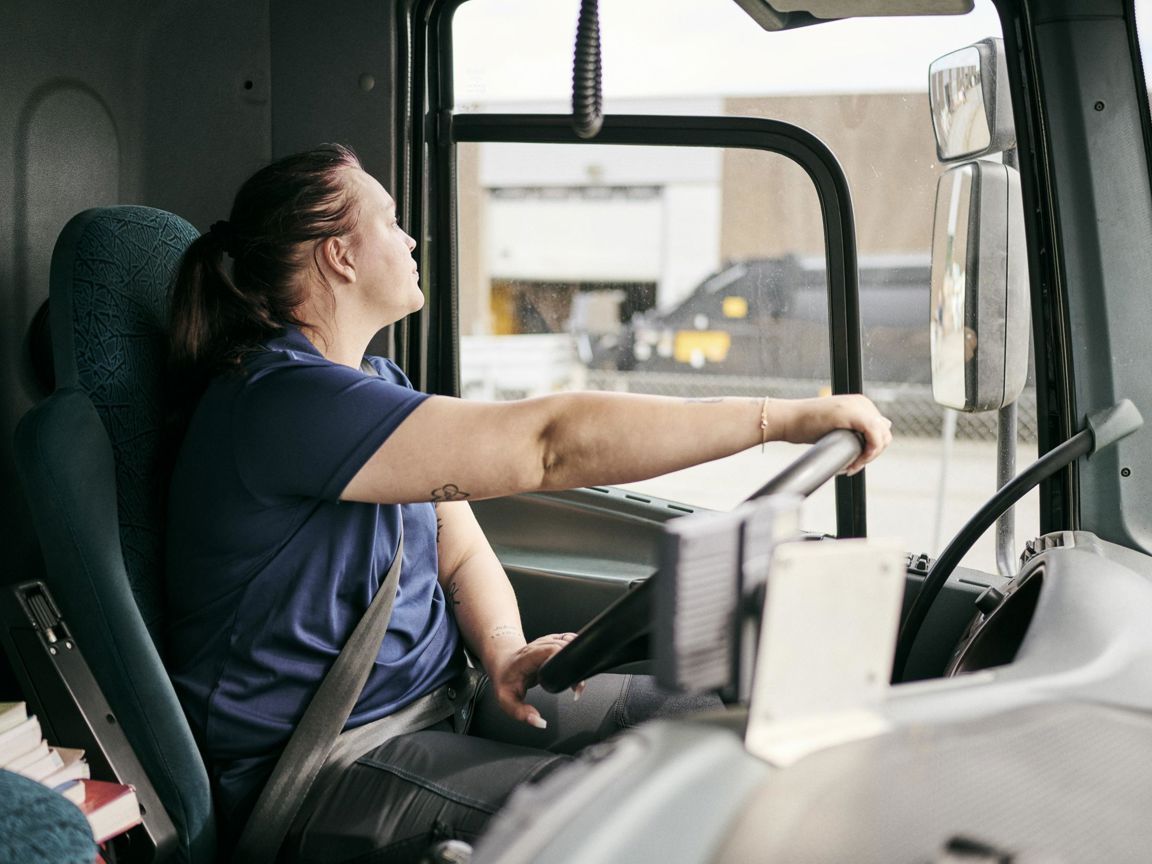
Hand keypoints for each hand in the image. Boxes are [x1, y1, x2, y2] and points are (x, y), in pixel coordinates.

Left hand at [485, 632, 581, 727]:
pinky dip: (575, 650)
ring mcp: (546, 641)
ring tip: (575, 680)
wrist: (502, 663)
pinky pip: (568, 640)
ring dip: (576, 658)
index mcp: (528, 657)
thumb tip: (540, 723)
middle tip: (576, 689)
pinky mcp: (552, 642)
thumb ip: (521, 713)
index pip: (551, 649)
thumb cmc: (505, 680)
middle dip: (575, 666)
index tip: (572, 682)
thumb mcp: (506, 700)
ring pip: (568, 641)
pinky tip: (575, 664)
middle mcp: (538, 646)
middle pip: (564, 646)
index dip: (565, 661)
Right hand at [770, 394, 892, 474]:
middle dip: (870, 455)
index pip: (881, 430)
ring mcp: (858, 406)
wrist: (787, 420)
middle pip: (885, 435)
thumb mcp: (836, 425)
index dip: (871, 450)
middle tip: (851, 467)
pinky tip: (854, 462)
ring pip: (882, 438)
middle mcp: (862, 402)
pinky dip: (869, 453)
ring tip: (850, 467)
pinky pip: (875, 437)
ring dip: (869, 457)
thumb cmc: (805, 425)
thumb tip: (885, 426)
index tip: (853, 463)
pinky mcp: (853, 414)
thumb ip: (857, 426)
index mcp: (860, 404)